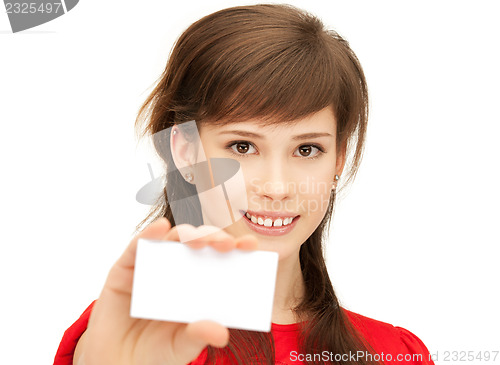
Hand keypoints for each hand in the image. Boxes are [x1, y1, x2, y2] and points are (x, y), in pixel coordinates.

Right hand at [74, 218, 258, 364]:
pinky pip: (136, 246)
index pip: (219, 259)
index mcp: (196, 285)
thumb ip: (198, 337)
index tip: (251, 247)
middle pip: (198, 244)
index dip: (235, 249)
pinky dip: (148, 234)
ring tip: (198, 242)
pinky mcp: (124, 269)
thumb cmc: (152, 353)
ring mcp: (151, 266)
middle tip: (227, 245)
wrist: (114, 364)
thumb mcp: (180, 347)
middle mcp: (176, 270)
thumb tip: (222, 333)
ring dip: (187, 235)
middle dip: (214, 238)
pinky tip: (160, 228)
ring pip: (171, 239)